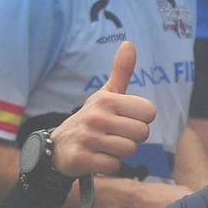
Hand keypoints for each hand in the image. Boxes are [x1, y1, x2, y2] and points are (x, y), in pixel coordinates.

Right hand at [50, 41, 156, 177]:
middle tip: (115, 135)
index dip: (141, 119)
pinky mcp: (82, 158)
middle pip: (142, 133)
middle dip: (132, 138)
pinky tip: (97, 157)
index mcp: (108, 100)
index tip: (125, 119)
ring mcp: (89, 138)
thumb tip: (129, 43)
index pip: (149, 112)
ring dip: (121, 152)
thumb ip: (121, 71)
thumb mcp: (106, 94)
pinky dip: (109, 164)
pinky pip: (114, 165)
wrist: (58, 146)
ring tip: (106, 145)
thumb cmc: (92, 118)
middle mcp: (97, 116)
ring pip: (130, 150)